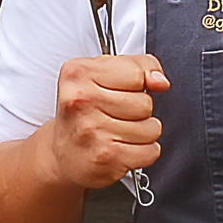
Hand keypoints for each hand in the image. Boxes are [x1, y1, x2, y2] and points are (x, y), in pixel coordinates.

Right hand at [39, 53, 168, 190]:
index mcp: (78, 73)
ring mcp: (93, 130)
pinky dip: (144, 152)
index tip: (126, 90)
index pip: (136, 73)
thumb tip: (160, 81)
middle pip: (145, 103)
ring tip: (120, 133)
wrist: (62, 155)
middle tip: (117, 115)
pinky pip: (150, 151)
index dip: (138, 83)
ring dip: (143, 133)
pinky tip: (124, 148)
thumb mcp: (101, 76)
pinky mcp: (106, 156)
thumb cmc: (83, 114)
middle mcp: (82, 100)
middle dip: (140, 111)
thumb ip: (137, 66)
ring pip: (152, 128)